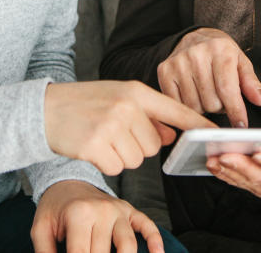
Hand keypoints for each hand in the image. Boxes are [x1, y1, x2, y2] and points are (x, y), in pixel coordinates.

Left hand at [32, 180, 164, 252]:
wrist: (68, 182)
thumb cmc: (55, 209)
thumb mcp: (40, 229)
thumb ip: (45, 252)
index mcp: (79, 214)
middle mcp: (102, 210)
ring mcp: (119, 210)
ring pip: (128, 244)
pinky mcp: (130, 211)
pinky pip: (147, 226)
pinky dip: (155, 241)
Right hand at [44, 80, 212, 175]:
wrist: (45, 109)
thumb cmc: (86, 104)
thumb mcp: (119, 99)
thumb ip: (148, 115)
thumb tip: (172, 136)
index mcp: (136, 91)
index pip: (175, 110)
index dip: (196, 124)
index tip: (215, 133)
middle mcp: (127, 107)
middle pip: (155, 144)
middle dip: (138, 145)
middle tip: (115, 132)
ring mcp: (111, 126)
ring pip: (137, 159)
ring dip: (121, 155)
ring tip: (102, 137)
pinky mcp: (96, 145)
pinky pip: (116, 168)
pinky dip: (105, 163)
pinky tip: (92, 147)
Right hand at [157, 27, 260, 126]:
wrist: (194, 37)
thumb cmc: (220, 53)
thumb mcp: (240, 61)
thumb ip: (250, 82)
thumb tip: (260, 100)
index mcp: (220, 49)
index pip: (227, 89)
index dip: (236, 111)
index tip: (241, 125)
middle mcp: (196, 54)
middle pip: (211, 102)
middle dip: (219, 106)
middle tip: (219, 96)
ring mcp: (178, 62)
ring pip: (195, 107)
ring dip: (204, 107)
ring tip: (206, 93)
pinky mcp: (164, 71)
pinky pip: (177, 104)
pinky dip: (188, 106)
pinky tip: (192, 94)